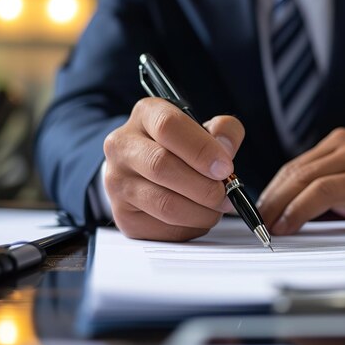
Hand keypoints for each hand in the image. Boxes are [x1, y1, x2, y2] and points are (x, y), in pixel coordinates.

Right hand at [103, 98, 244, 240]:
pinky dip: (191, 227)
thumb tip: (226, 152)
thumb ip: (224, 131)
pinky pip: (164, 229)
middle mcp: (122, 146)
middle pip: (162, 166)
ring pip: (165, 204)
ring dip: (202, 211)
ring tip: (217, 207)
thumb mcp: (205, 129)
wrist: (148, 170)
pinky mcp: (123, 216)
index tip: (225, 168)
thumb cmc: (182, 148)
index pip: (168, 126)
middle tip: (227, 195)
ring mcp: (117, 183)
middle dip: (205, 186)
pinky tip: (198, 216)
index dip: (202, 149)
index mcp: (145, 115)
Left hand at [258, 128, 344, 233]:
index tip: (257, 212)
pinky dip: (298, 209)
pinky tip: (287, 224)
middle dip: (268, 200)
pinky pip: (321, 191)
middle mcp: (342, 145)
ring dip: (278, 206)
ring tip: (265, 226)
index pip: (293, 168)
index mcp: (337, 144)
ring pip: (302, 179)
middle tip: (254, 223)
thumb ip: (324, 187)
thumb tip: (285, 211)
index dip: (270, 191)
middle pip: (293, 172)